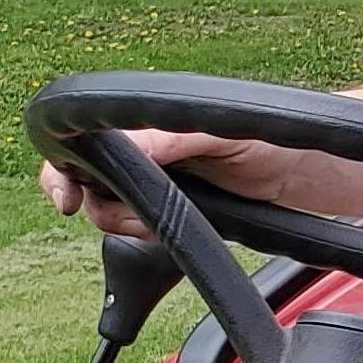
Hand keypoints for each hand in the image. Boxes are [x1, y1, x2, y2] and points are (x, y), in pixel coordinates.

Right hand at [39, 129, 274, 238]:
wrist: (300, 172)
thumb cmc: (266, 138)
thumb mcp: (214, 134)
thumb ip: (167, 140)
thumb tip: (122, 148)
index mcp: (144, 127)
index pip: (81, 148)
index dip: (62, 176)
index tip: (69, 201)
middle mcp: (143, 152)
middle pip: (88, 188)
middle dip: (105, 208)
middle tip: (136, 218)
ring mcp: (155, 183)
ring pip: (111, 213)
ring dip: (129, 224)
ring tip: (165, 219)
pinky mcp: (171, 211)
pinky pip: (139, 229)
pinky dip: (148, 235)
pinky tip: (170, 229)